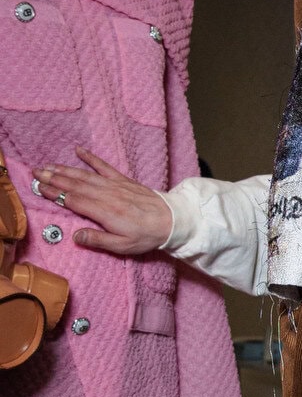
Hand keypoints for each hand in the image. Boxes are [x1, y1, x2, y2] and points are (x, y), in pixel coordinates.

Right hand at [32, 150, 170, 256]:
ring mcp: (114, 185)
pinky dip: (90, 157)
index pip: (73, 200)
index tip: (39, 188)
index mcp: (104, 212)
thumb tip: (75, 237)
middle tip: (35, 172)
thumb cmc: (146, 236)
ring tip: (47, 165)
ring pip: (84, 175)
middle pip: (74, 185)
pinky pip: (103, 166)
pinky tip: (78, 150)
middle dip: (53, 178)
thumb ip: (97, 241)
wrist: (171, 220)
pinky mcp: (122, 180)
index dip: (55, 194)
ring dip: (64, 169)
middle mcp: (106, 195)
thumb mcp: (122, 246)